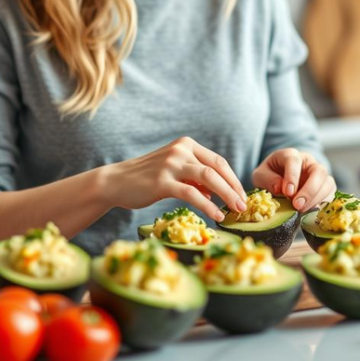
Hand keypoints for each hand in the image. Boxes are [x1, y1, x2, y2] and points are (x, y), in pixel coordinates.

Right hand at [102, 137, 246, 220]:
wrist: (116, 181)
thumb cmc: (146, 178)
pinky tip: (215, 216)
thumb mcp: (174, 171)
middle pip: (217, 168)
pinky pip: (192, 194)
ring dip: (226, 195)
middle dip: (234, 188)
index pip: (218, 161)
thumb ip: (194, 178)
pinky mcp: (162, 182)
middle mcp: (181, 150)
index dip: (233, 179)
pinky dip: (208, 206)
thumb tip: (215, 193)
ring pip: (209, 178)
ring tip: (235, 210)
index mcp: (186, 144)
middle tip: (243, 205)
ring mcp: (171, 164)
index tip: (241, 195)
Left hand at [252, 148, 335, 211]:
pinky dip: (322, 204)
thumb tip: (279, 188)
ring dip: (316, 199)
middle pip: (318, 171)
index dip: (292, 177)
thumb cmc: (269, 176)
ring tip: (301, 211)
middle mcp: (309, 163)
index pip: (295, 161)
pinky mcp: (325, 188)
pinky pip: (330, 195)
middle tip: (297, 206)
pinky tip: (309, 212)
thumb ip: (267, 179)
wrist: (277, 179)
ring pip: (328, 183)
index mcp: (291, 155)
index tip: (288, 192)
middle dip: (309, 190)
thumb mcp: (260, 176)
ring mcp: (319, 175)